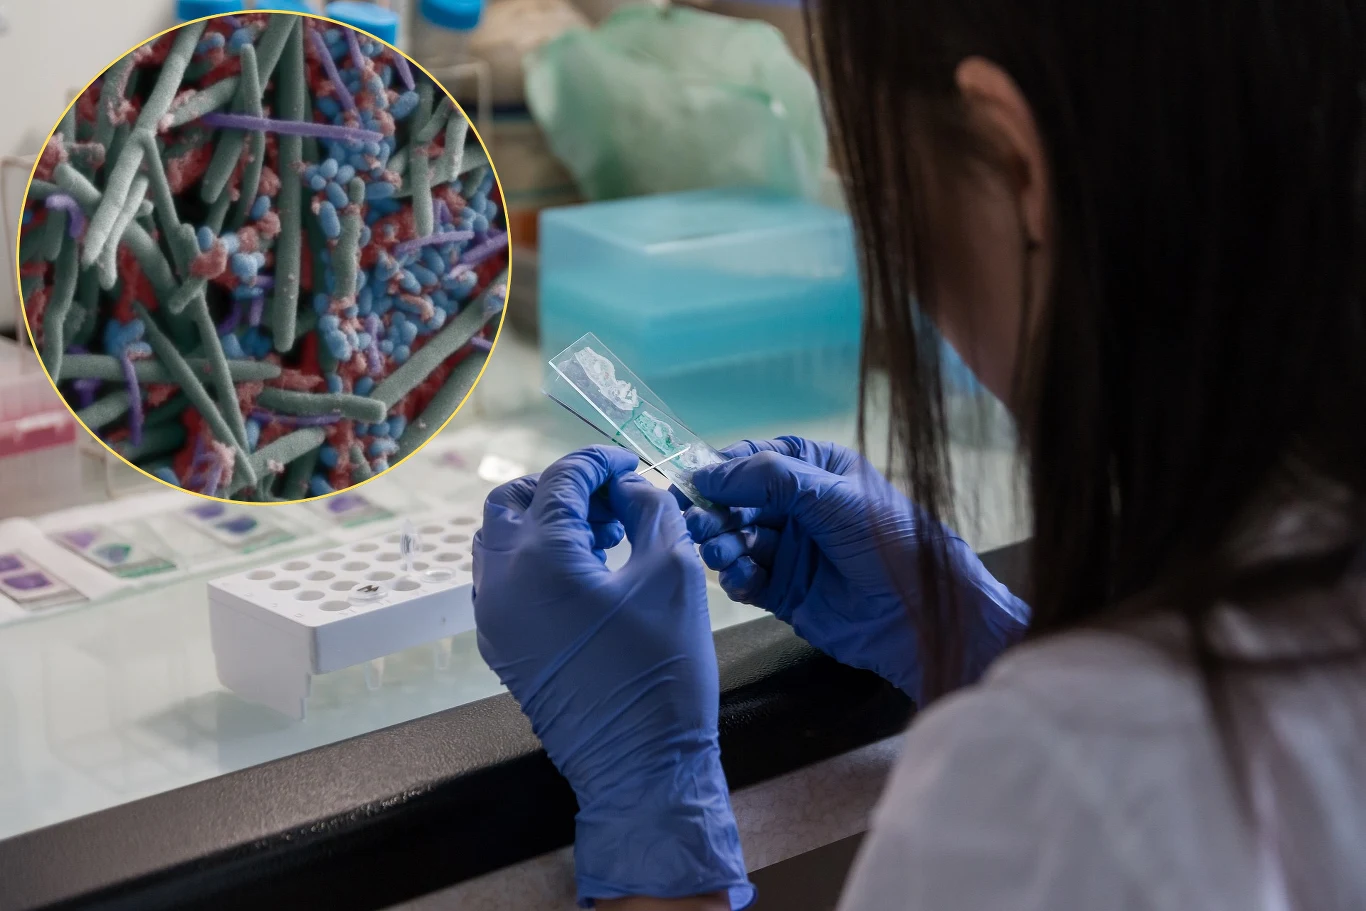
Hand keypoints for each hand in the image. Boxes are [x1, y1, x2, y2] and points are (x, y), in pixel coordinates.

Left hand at [473, 446, 754, 909]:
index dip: (599, 463)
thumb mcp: (674, 574)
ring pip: (498, 540)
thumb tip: (632, 488)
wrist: (640, 765)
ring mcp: (493, 617)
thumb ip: (652, 511)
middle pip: (509, 501)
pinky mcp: (500, 646)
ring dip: (542, 523)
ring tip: (601, 538)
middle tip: (610, 501)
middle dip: (559, 488)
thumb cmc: (664, 668)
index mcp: (540, 557)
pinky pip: (501, 581)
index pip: (560, 479)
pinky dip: (533, 560)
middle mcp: (500, 581)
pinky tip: (583, 576)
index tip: (631, 466)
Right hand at [678, 437, 1028, 702]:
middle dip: (716, 511)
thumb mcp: (828, 496)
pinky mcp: (783, 591)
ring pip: (737, 540)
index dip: (724, 468)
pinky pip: (745, 577)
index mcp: (815, 470)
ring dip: (722, 544)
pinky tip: (740, 578)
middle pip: (738, 502)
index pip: (757, 459)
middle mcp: (798, 506)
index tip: (694, 480)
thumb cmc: (885, 540)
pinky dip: (736, 576)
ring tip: (721, 552)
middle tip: (698, 524)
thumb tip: (706, 472)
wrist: (919, 613)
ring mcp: (789, 550)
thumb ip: (767, 480)